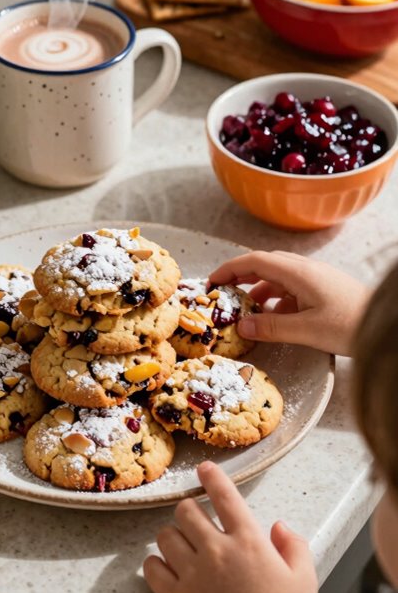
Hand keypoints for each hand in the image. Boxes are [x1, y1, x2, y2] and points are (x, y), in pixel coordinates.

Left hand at [144, 461, 317, 592]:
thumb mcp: (305, 579)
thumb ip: (294, 545)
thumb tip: (277, 526)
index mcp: (249, 541)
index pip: (224, 495)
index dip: (212, 476)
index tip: (203, 468)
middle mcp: (217, 550)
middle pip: (185, 511)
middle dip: (189, 511)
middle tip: (196, 523)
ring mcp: (192, 574)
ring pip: (165, 536)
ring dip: (172, 537)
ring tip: (182, 548)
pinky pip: (151, 568)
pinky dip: (155, 565)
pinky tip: (166, 570)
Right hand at [208, 250, 369, 355]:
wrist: (386, 324)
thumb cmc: (351, 325)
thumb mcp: (307, 331)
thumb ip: (272, 327)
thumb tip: (242, 326)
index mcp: (298, 273)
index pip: (255, 261)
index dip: (229, 269)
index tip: (211, 282)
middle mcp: (305, 269)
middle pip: (265, 265)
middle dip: (240, 277)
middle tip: (222, 294)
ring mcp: (315, 278)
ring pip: (278, 277)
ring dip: (258, 290)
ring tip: (245, 310)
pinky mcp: (323, 289)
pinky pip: (291, 288)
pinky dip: (276, 299)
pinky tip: (274, 318)